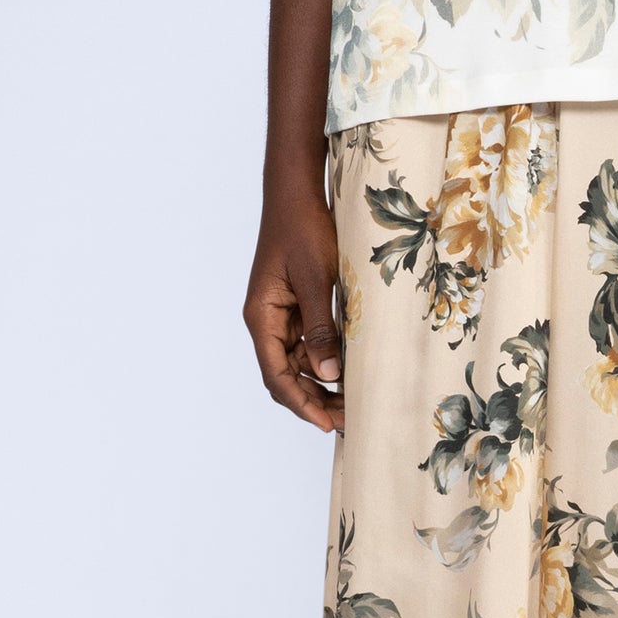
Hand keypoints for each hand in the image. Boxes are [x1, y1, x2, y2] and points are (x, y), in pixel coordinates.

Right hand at [243, 177, 344, 430]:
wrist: (297, 193)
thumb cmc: (303, 229)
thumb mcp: (317, 280)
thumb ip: (322, 328)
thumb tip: (329, 375)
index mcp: (262, 317)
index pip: (277, 375)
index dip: (301, 403)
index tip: (327, 424)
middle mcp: (267, 321)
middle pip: (285, 375)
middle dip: (314, 400)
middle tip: (349, 419)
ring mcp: (281, 315)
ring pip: (299, 363)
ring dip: (323, 383)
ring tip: (355, 400)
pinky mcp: (297, 306)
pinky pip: (309, 342)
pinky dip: (327, 359)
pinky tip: (351, 369)